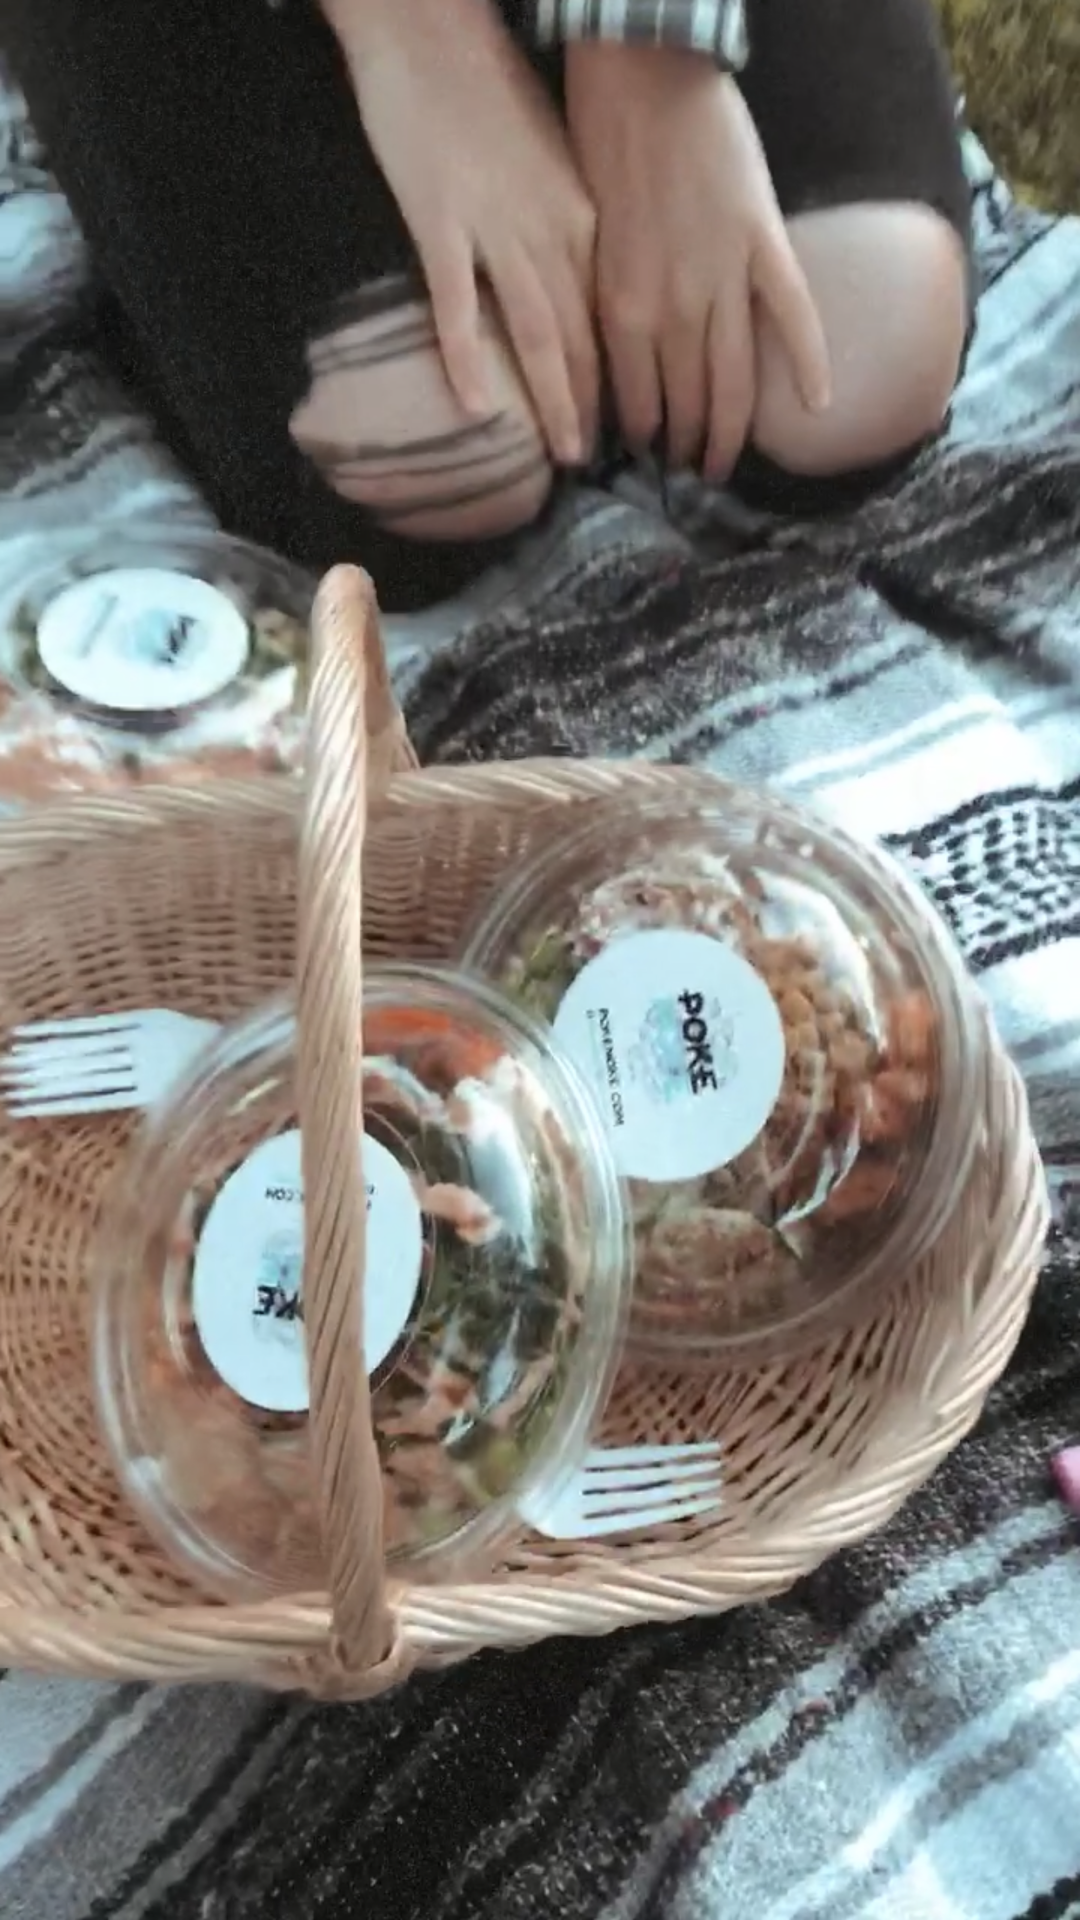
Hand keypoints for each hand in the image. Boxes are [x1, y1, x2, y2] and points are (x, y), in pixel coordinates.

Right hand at [334, 0, 598, 464]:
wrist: (432, 27)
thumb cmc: (488, 91)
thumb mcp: (550, 163)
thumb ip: (564, 226)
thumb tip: (574, 284)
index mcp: (582, 217)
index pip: (612, 316)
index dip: (621, 377)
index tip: (628, 426)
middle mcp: (550, 230)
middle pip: (583, 336)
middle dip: (596, 407)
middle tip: (601, 464)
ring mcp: (494, 229)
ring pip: (538, 331)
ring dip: (554, 400)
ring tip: (566, 455)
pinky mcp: (438, 222)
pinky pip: (456, 303)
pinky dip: (466, 357)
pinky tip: (474, 407)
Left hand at [564, 45, 830, 477]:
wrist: (641, 77)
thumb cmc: (597, 149)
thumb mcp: (580, 242)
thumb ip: (601, 302)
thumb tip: (604, 359)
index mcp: (619, 309)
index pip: (635, 399)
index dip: (644, 435)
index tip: (648, 455)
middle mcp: (671, 309)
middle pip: (685, 399)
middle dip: (685, 445)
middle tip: (689, 471)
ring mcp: (722, 279)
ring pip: (733, 377)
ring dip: (728, 430)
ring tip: (724, 464)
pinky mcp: (763, 245)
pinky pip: (792, 315)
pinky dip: (809, 361)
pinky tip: (818, 404)